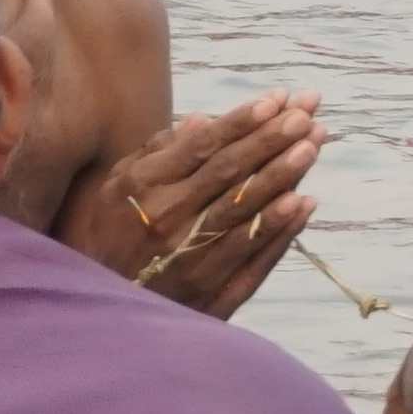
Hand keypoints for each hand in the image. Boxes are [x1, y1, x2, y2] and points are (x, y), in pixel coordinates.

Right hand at [103, 90, 323, 312]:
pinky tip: (303, 203)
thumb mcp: (115, 188)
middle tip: (305, 114)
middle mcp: (168, 221)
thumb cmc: (109, 238)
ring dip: (282, 177)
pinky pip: (251, 258)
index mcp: (144, 189)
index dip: (240, 123)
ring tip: (311, 147)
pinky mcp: (210, 294)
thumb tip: (202, 121)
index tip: (274, 100)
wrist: (100, 313)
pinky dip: (279, 230)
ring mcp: (191, 259)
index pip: (201, 148)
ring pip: (244, 212)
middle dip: (270, 140)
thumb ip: (157, 153)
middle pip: (229, 173)